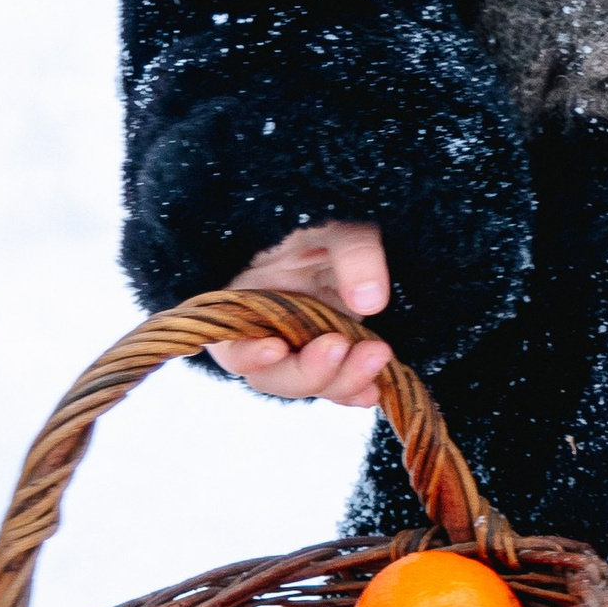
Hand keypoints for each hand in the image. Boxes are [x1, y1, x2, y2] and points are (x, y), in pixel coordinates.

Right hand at [213, 222, 393, 406]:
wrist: (354, 224)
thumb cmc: (329, 215)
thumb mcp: (338, 221)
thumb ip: (352, 251)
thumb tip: (371, 301)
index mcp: (245, 301)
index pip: (231, 343)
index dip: (248, 354)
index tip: (275, 347)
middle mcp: (269, 331)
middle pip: (273, 376)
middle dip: (307, 371)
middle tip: (338, 345)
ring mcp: (302, 345)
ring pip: (310, 383)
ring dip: (341, 379)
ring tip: (376, 355)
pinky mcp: (333, 351)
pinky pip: (339, 382)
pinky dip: (357, 388)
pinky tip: (376, 391)